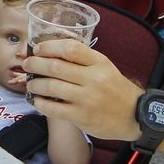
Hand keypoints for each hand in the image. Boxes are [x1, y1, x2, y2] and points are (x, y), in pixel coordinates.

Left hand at [23, 38, 142, 140]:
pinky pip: (54, 108)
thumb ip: (82, 60)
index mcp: (99, 62)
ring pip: (51, 86)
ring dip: (35, 84)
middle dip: (35, 64)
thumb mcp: (104, 68)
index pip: (70, 47)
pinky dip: (40, 103)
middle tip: (27, 65)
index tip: (37, 49)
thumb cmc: (115, 89)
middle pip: (55, 66)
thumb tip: (50, 53)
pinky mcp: (82, 117)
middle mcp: (94, 78)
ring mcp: (88, 98)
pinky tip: (37, 100)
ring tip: (30, 83)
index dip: (49, 46)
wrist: (136, 116)